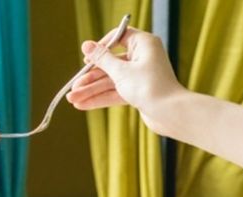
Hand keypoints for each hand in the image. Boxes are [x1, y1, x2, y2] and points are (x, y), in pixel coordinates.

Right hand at [66, 27, 182, 130]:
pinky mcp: (138, 92)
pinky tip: (83, 105)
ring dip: (92, 91)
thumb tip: (86, 45)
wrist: (170, 113)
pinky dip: (101, 98)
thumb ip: (102, 59)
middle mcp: (142, 57)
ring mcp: (140, 76)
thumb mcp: (121, 71)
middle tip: (73, 88)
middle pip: (110, 64)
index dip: (101, 48)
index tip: (87, 59)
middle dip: (90, 78)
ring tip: (73, 100)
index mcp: (143, 44)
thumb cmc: (149, 87)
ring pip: (111, 81)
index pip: (117, 38)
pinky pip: (116, 92)